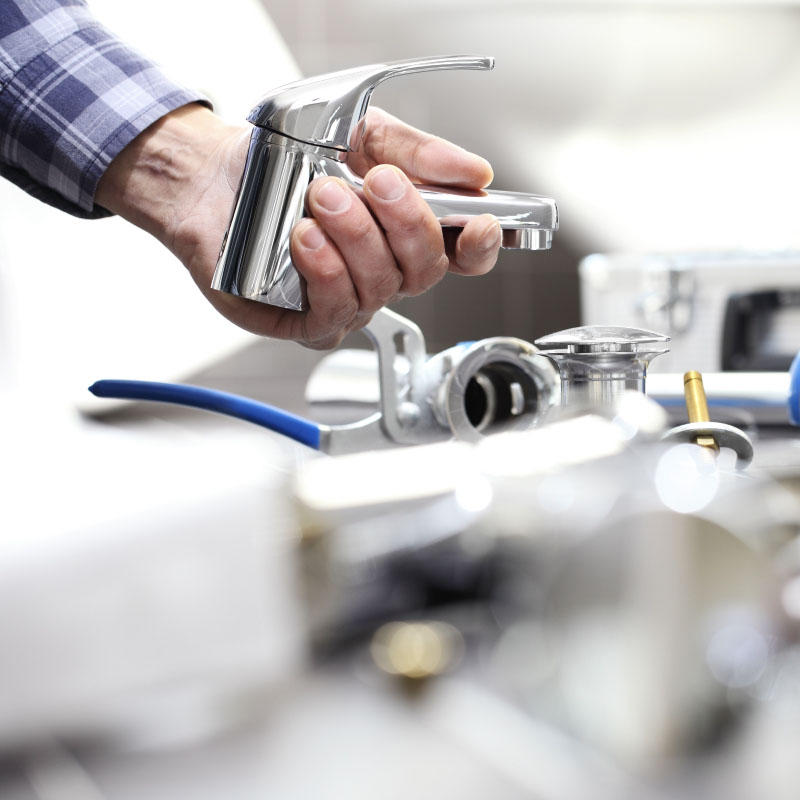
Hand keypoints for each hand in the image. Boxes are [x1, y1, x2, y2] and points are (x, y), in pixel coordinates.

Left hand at [97, 104, 500, 348]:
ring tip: (322, 195)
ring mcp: (348, 298)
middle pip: (425, 270)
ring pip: (381, 289)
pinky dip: (326, 272)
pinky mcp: (306, 319)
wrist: (216, 175)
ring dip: (357, 239)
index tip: (478, 222)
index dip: (480, 246)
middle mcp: (382, 270)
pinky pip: (335, 313)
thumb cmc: (288, 159)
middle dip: (405, 224)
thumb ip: (418, 151)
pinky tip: (305, 238)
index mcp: (403, 231)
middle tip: (372, 182)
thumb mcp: (362, 135)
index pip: (460, 254)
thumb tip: (473, 172)